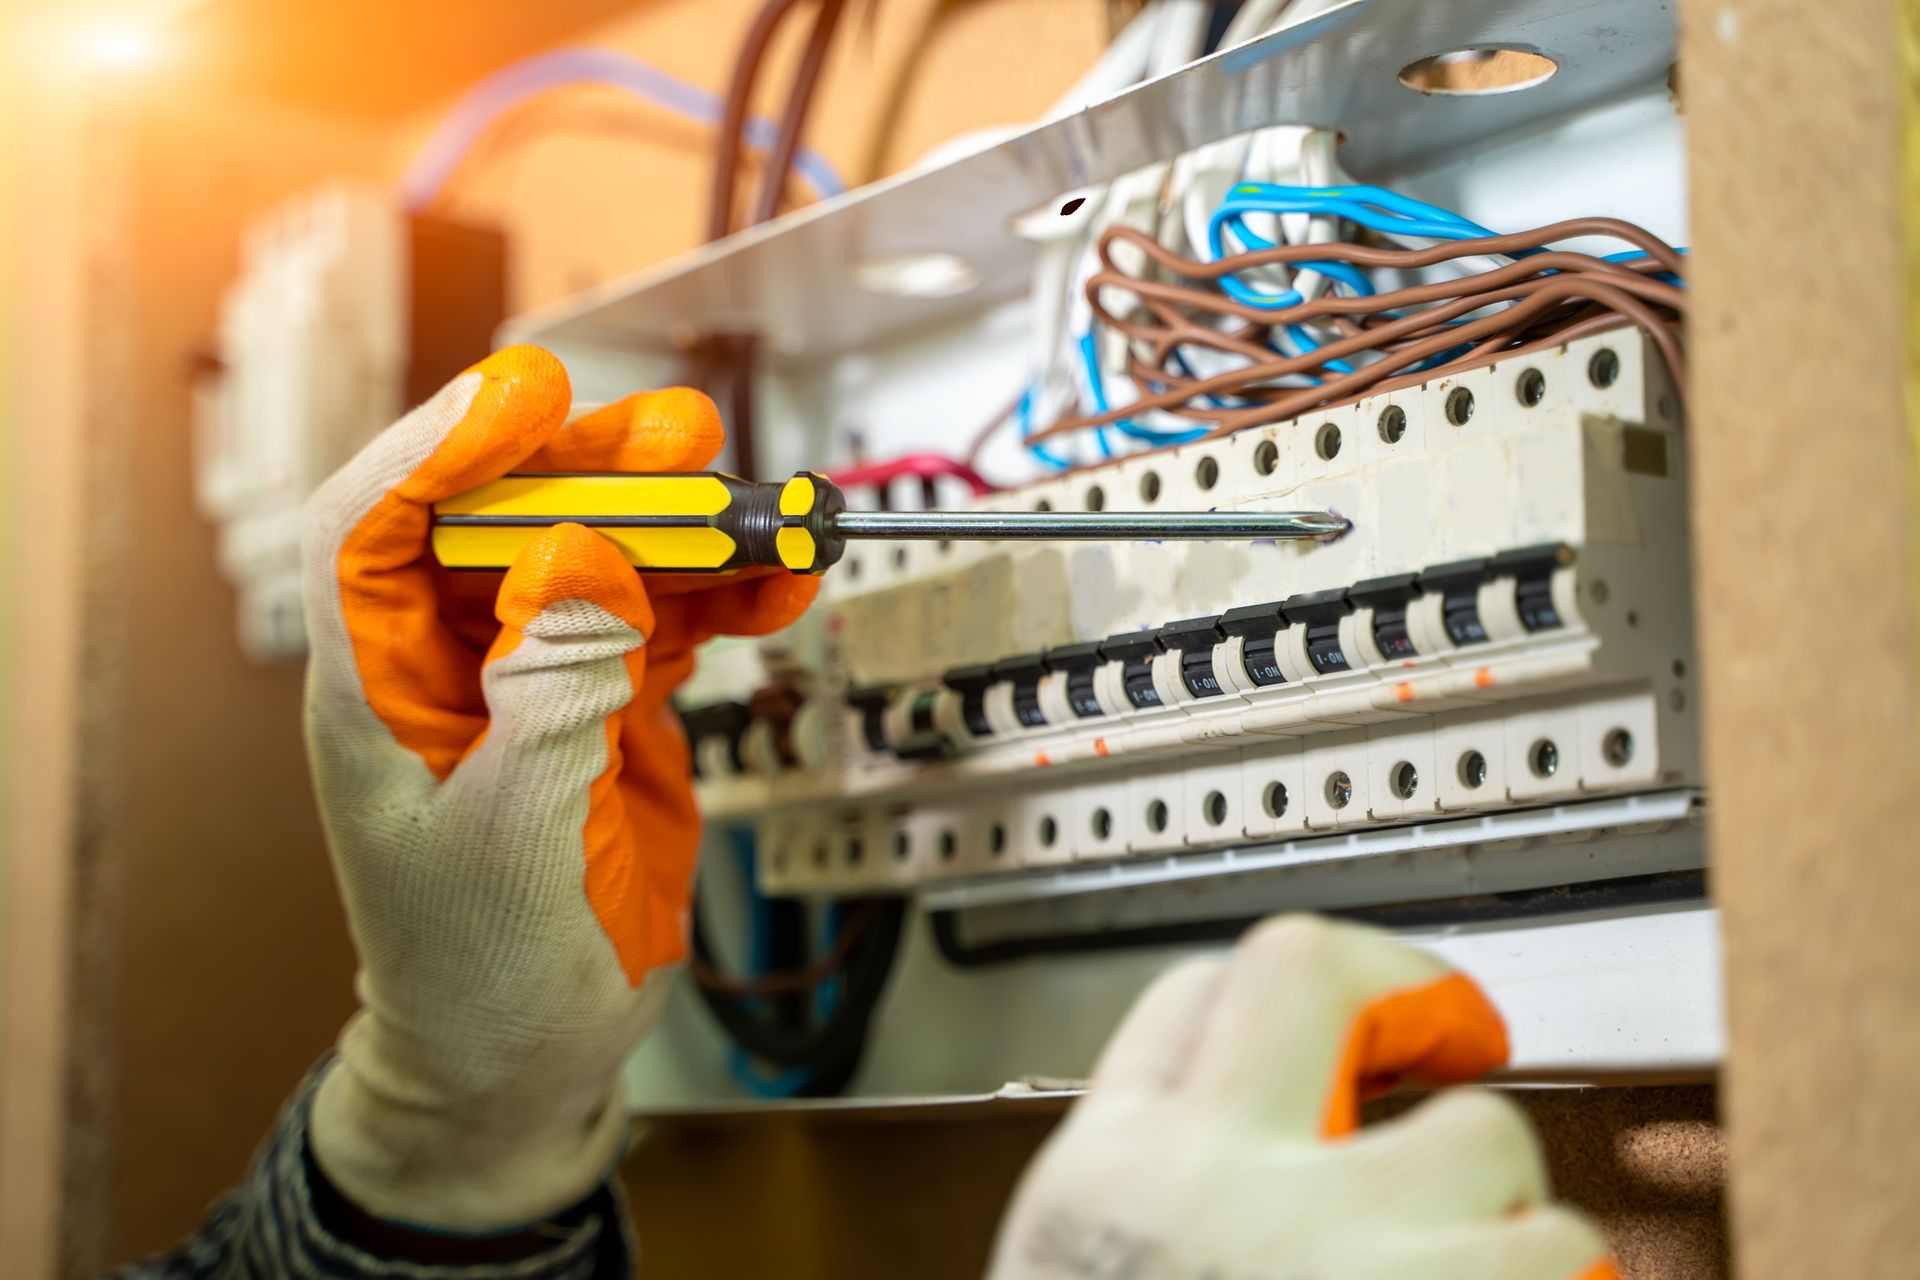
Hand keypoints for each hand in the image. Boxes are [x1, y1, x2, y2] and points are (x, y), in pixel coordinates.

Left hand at [300, 346, 815, 1229]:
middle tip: (682, 442)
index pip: (374, 528)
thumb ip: (550, 694)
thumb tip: (579, 557)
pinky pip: (665, 626)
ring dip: (682, 530)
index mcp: (380, 693)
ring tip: (763, 512)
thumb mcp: (513, 841)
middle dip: (594, 472)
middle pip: (511, 522)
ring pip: (605, 563)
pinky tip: (779, 587)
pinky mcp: (604, 711)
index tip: (527, 395)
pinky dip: (725, 601)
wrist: (525, 1062)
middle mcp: (451, 667)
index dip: (440, 447)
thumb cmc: (479, 974)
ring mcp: (534, 683)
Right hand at [989, 915, 1615, 1279]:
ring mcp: (1341, 1252)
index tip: (1332, 1008)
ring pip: (1484, 1137)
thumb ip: (1152, 1188)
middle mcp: (1216, 1187)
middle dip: (1407, 990)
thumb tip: (1235, 1117)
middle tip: (1457, 1036)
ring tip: (1481, 1267)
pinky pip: (1560, 1255)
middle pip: (1317, 972)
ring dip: (1504, 1210)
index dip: (1269, 992)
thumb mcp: (1080, 1266)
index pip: (1190, 1000)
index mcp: (1111, 1180)